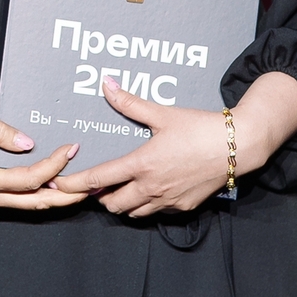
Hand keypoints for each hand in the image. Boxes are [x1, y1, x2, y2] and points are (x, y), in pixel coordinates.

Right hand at [0, 67, 85, 211]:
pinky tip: (63, 187)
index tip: (70, 149)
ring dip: (59, 198)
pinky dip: (45, 194)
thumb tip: (29, 143)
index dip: (52, 166)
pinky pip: (25, 200)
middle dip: (66, 194)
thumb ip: (1, 131)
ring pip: (32, 204)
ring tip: (84, 189)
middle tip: (92, 184)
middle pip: (35, 200)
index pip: (27, 178)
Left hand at [52, 71, 296, 215]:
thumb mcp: (162, 114)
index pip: (99, 180)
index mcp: (142, 164)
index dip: (75, 185)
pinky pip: (156, 213)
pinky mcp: (184, 207)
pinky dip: (145, 206)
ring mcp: (168, 201)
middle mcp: (152, 188)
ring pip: (133, 213)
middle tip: (94, 185)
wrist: (238, 147)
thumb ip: (130, 103)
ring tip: (117, 188)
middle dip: (99, 197)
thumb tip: (106, 84)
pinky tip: (147, 190)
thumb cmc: (200, 128)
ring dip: (122, 203)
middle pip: (112, 204)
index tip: (57, 185)